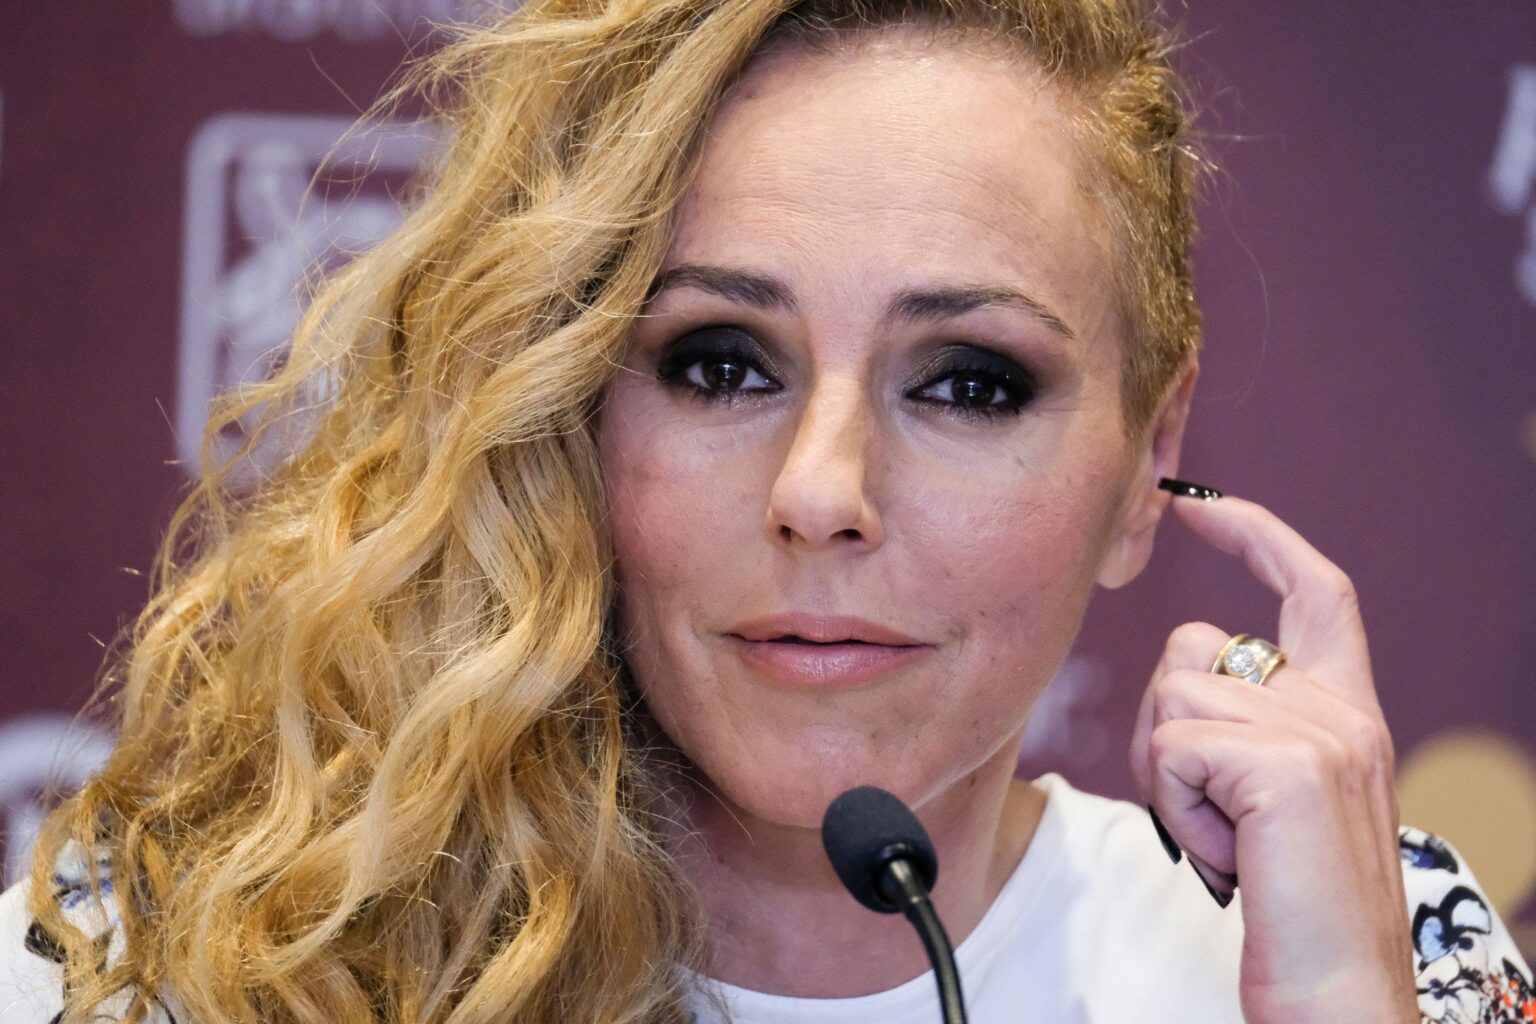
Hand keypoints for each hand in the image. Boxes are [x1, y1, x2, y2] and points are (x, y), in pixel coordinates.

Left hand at [1128, 494, 1419, 1022]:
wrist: (1338, 995)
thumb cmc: (1290, 908)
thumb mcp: (1271, 800)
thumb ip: (1246, 730)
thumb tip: (1184, 683)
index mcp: (1348, 712)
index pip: (1314, 589)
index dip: (1257, 533)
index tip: (1199, 502)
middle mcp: (1342, 709)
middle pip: (1191, 649)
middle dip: (1162, 725)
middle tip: (1203, 810)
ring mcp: (1321, 732)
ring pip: (1171, 695)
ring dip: (1168, 777)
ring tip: (1224, 838)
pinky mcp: (1287, 764)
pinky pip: (1173, 745)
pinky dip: (1176, 805)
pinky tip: (1224, 853)